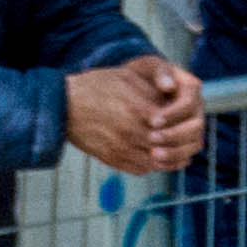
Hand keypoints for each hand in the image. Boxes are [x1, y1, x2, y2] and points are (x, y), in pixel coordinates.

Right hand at [60, 59, 202, 177]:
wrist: (61, 105)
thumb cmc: (96, 86)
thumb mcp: (128, 78)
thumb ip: (154, 90)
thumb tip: (175, 99)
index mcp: (137, 109)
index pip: (171, 123)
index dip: (179, 122)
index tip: (182, 119)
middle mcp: (130, 132)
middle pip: (167, 144)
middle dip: (177, 141)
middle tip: (184, 137)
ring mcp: (120, 148)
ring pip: (157, 160)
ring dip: (169, 157)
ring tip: (174, 149)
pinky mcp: (111, 159)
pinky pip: (141, 168)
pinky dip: (153, 165)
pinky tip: (157, 157)